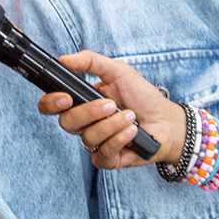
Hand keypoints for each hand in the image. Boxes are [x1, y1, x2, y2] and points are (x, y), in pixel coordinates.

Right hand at [37, 50, 184, 167]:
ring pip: (88, 137)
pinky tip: (132, 131)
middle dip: (90, 112)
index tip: (65, 97)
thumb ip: (91, 61)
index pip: (52, 105)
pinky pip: (103, 152)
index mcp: (81, 102)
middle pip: (66, 122)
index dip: (51, 103)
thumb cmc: (142, 96)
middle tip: (111, 104)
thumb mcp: (118, 71)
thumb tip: (64, 59)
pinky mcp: (107, 159)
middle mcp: (84, 124)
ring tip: (130, 116)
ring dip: (112, 124)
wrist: (166, 120)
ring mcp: (94, 142)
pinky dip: (120, 138)